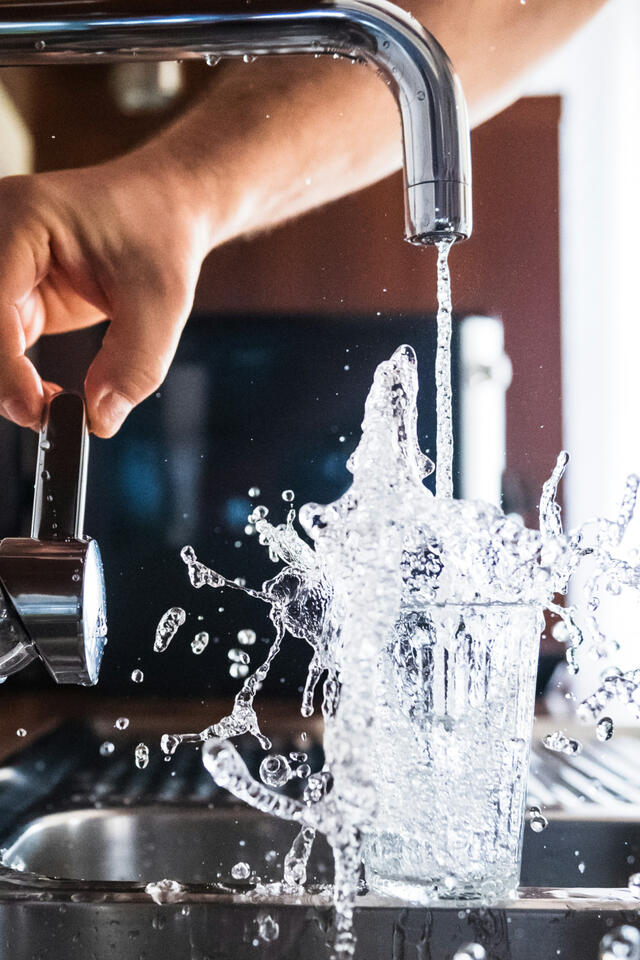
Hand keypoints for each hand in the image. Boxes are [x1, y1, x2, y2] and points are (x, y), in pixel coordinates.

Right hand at [0, 154, 210, 436]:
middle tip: (42, 415)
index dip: (3, 364)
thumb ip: (134, 364)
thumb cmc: (161, 236)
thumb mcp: (162, 301)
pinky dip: (12, 377)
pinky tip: (44, 396)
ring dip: (3, 379)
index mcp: (21, 218)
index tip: (35, 410)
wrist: (165, 209)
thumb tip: (99, 420)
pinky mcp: (8, 295)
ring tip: (49, 406)